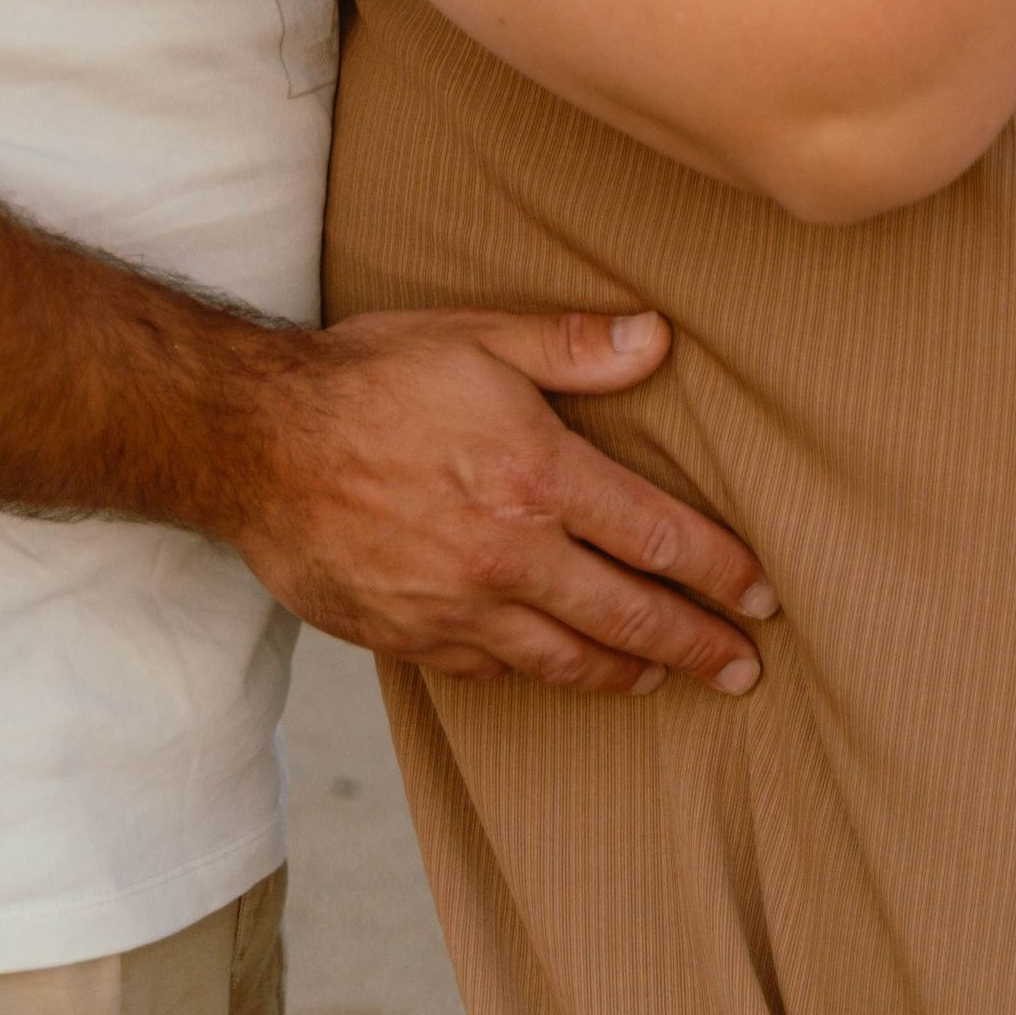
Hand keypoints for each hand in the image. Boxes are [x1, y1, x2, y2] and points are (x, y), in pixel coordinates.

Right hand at [222, 305, 774, 692]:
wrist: (254, 443)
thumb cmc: (367, 378)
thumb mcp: (476, 337)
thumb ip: (572, 346)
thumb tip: (657, 339)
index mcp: (538, 477)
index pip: (658, 537)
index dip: (720, 571)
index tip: (761, 595)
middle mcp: (509, 556)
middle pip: (630, 616)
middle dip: (698, 645)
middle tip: (744, 670)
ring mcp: (460, 609)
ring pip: (569, 661)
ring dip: (630, 672)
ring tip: (668, 677)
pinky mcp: (412, 639)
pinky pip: (497, 672)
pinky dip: (544, 675)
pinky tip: (565, 670)